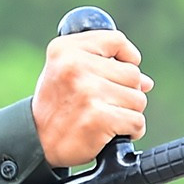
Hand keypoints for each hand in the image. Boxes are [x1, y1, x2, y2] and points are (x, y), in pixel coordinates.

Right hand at [31, 28, 151, 167]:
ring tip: (106, 118)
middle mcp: (75, 66)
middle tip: (105, 103)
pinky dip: (131, 130)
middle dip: (127, 92)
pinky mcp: (98, 117)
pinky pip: (136, 121)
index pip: (116, 41)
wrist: (37, 142)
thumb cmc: (56, 105)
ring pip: (138, 99)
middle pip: (132, 73)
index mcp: (65, 49)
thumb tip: (147, 82)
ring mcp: (88, 92)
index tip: (123, 68)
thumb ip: (103, 66)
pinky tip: (112, 132)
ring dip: (128, 113)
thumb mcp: (66, 71)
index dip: (127, 57)